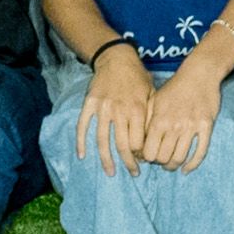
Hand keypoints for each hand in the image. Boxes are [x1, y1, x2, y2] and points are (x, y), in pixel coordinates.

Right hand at [76, 54, 154, 175]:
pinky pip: (83, 127)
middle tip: (133, 173)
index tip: (144, 160)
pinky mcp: (89, 105)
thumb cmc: (138, 78)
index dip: (141, 154)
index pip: (138, 141)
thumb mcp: (152, 94)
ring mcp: (102, 109)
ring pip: (103, 140)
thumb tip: (152, 140)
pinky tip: (83, 156)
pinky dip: (81, 142)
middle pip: (122, 145)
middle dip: (128, 163)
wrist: (117, 59)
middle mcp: (119, 111)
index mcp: (136, 109)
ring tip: (111, 172)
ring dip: (106, 159)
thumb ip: (150, 116)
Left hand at [142, 63, 224, 170]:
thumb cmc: (174, 88)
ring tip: (172, 164)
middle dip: (160, 163)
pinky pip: (200, 152)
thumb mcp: (154, 101)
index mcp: (159, 120)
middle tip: (161, 160)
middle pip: (163, 158)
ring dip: (174, 165)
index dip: (147, 158)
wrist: (199, 74)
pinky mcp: (206, 127)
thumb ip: (146, 122)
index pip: (148, 152)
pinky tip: (186, 169)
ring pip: (180, 157)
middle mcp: (174, 126)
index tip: (149, 156)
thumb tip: (140, 143)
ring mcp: (192, 127)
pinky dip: (192, 164)